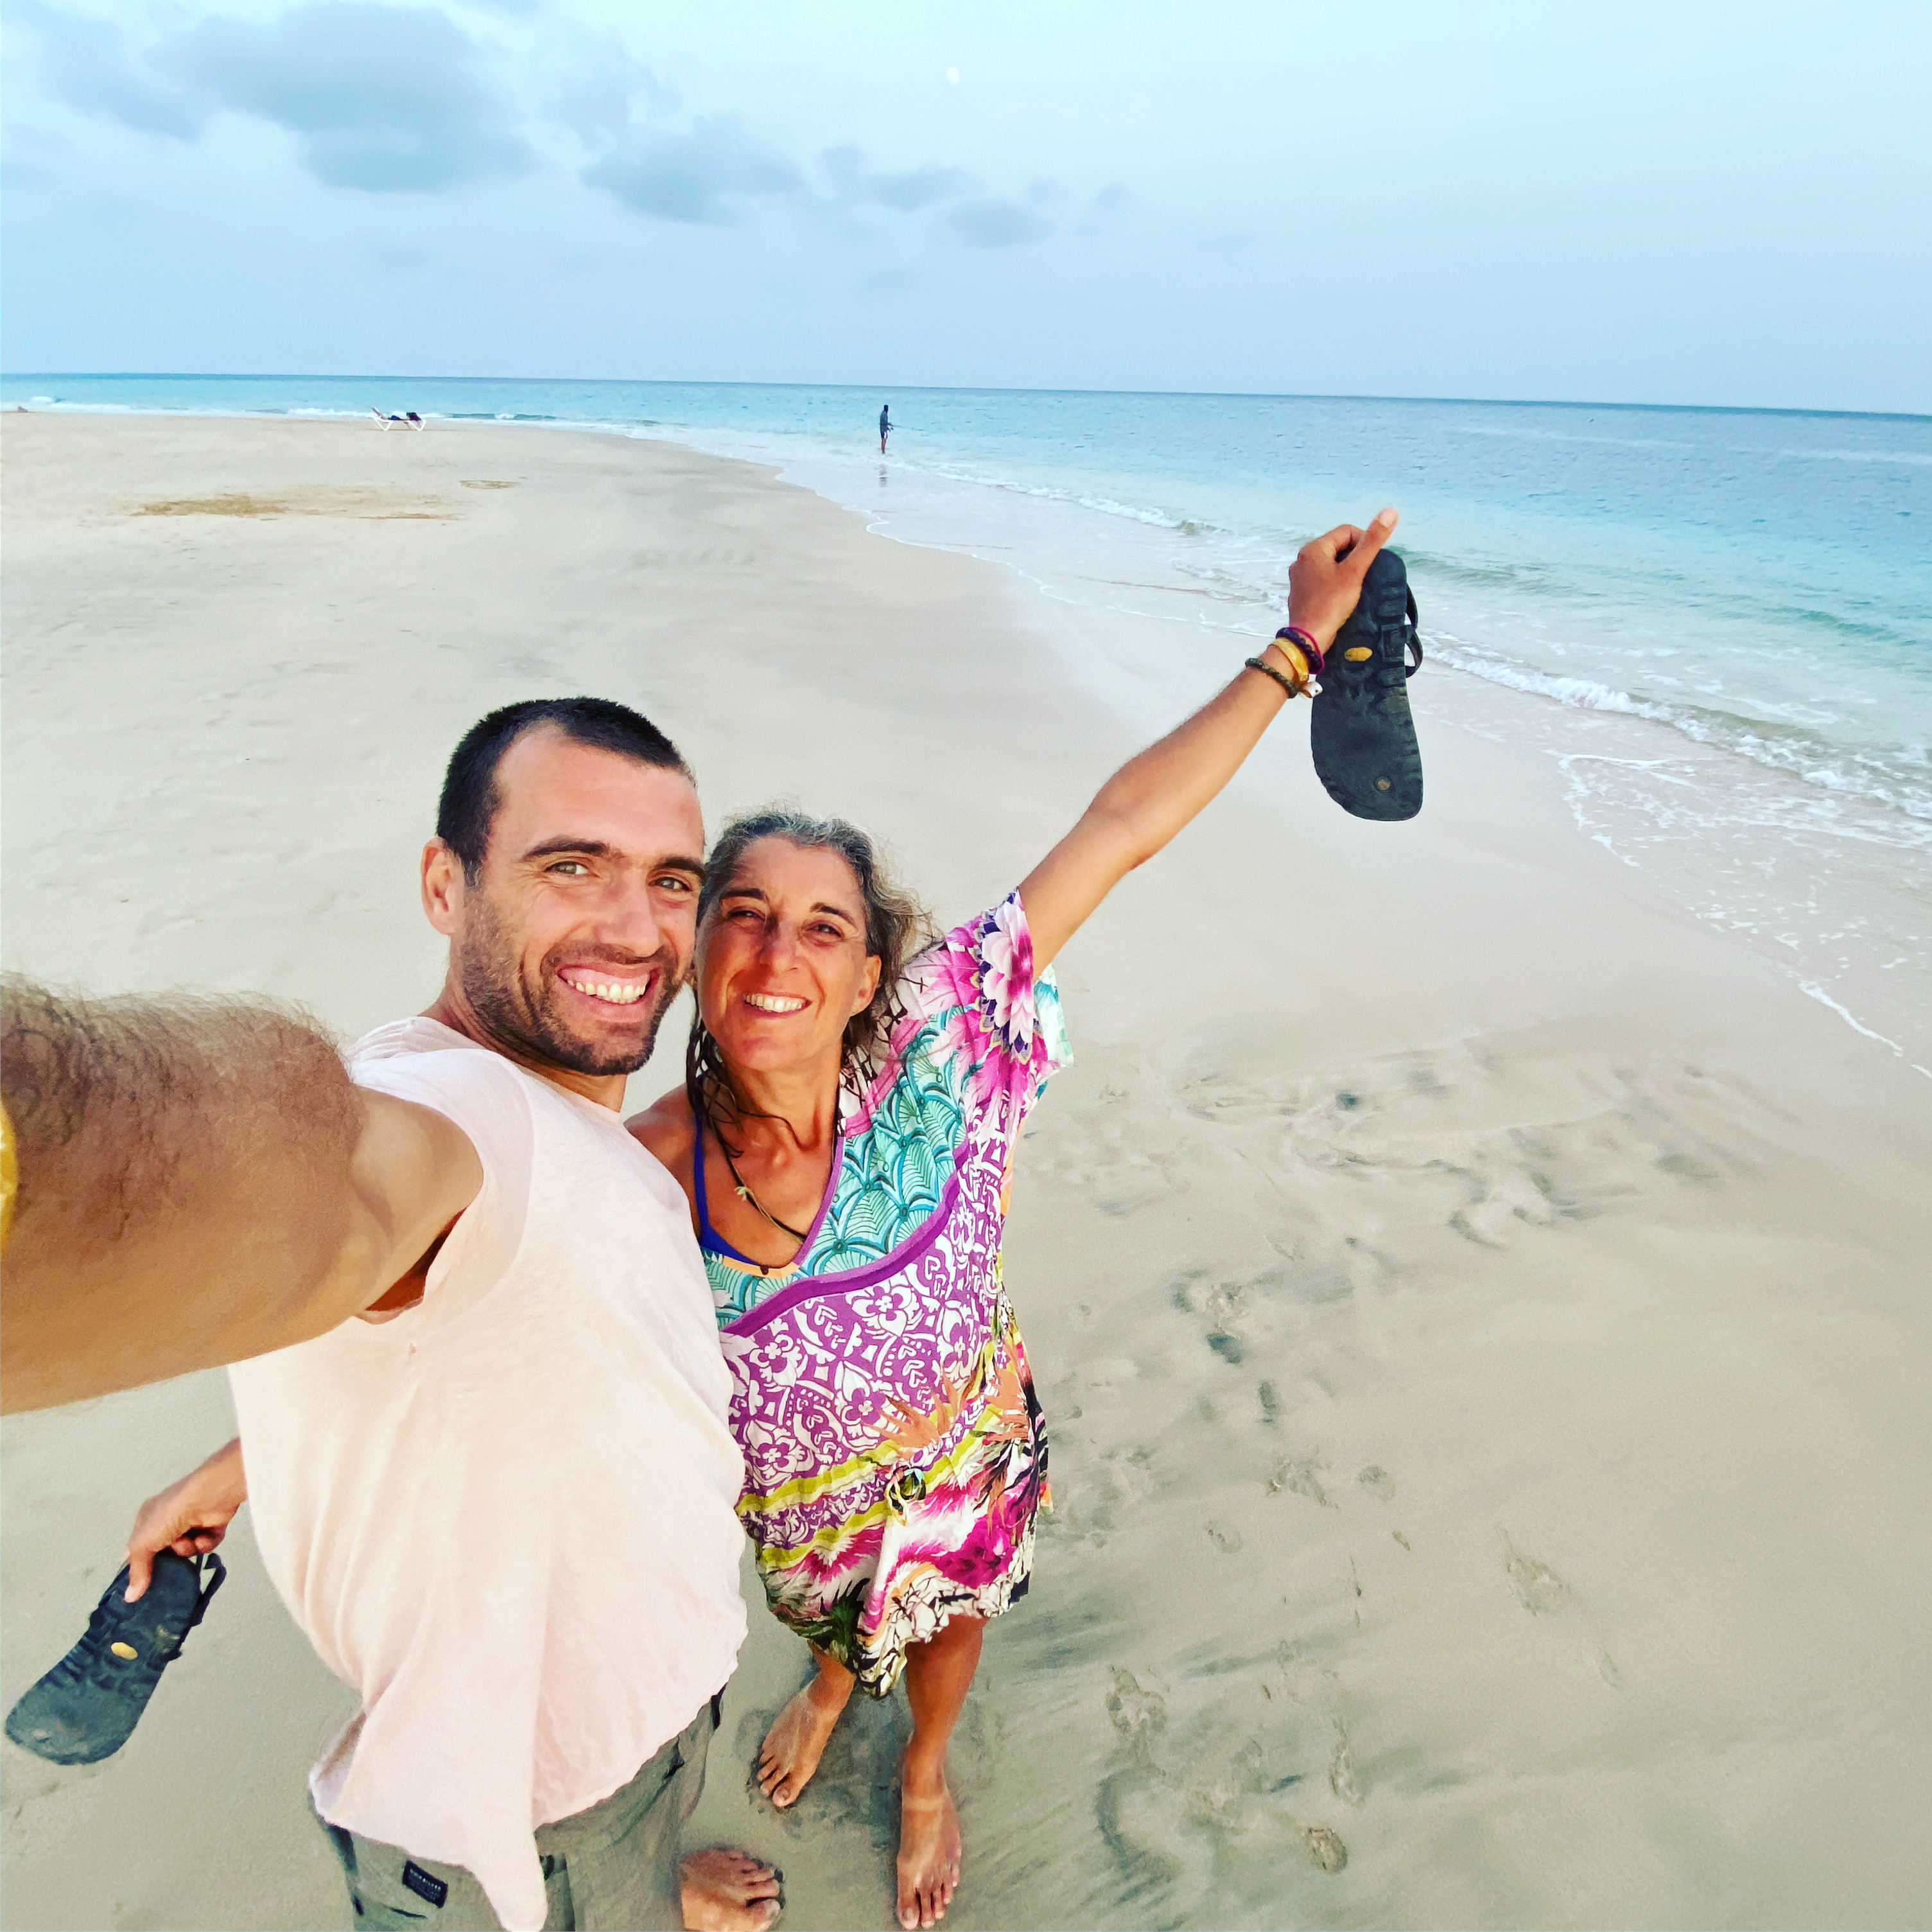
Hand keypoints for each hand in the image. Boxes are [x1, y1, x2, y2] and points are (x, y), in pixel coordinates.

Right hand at [125, 1436, 245, 1600]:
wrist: (207, 1497)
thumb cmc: (169, 1515)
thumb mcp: (143, 1543)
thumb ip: (138, 1571)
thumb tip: (130, 1597)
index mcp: (148, 1518)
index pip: (139, 1546)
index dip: (139, 1564)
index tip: (140, 1586)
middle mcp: (169, 1519)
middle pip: (165, 1551)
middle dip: (168, 1561)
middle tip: (169, 1571)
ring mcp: (192, 1521)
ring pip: (186, 1550)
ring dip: (187, 1550)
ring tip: (188, 1541)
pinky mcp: (213, 1524)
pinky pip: (206, 1545)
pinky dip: (205, 1544)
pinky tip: (203, 1537)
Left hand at [1286, 507, 1398, 650]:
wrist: (1308, 638)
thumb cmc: (1331, 603)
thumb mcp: (1355, 570)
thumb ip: (1372, 542)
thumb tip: (1390, 511)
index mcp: (1313, 549)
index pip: (1347, 531)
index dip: (1364, 542)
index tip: (1372, 562)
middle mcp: (1302, 559)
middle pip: (1338, 547)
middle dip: (1355, 557)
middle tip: (1365, 575)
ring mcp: (1299, 576)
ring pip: (1330, 563)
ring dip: (1347, 570)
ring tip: (1356, 586)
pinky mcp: (1301, 592)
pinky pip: (1323, 578)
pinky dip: (1336, 582)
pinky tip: (1343, 596)